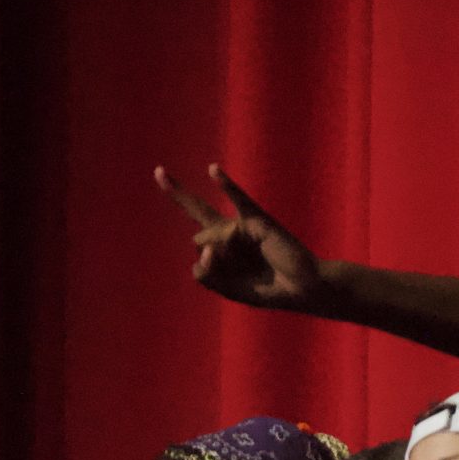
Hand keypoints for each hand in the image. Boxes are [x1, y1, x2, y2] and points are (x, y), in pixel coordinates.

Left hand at [155, 163, 324, 310]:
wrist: (301, 288)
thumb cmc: (269, 289)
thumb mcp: (229, 289)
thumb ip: (207, 274)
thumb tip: (199, 242)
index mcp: (222, 249)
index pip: (197, 242)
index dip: (202, 263)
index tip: (203, 260)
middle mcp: (229, 232)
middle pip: (198, 209)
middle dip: (176, 192)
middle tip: (157, 172)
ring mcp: (241, 224)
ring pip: (213, 239)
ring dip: (225, 258)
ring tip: (250, 263)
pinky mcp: (256, 220)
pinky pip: (238, 200)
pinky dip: (225, 185)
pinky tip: (213, 170)